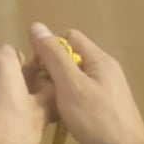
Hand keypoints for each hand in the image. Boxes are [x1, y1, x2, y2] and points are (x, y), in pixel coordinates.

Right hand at [30, 23, 143, 143]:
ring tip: (49, 101)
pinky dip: (68, 98)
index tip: (37, 65)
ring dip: (57, 86)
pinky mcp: (105, 104)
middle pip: (71, 56)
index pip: (68, 36)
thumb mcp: (70, 85)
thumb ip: (53, 55)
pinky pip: (80, 92)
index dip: (49, 46)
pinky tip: (62, 112)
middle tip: (41, 87)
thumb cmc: (97, 118)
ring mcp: (106, 88)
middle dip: (51, 68)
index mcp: (100, 60)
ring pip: (73, 76)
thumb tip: (36, 25)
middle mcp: (105, 70)